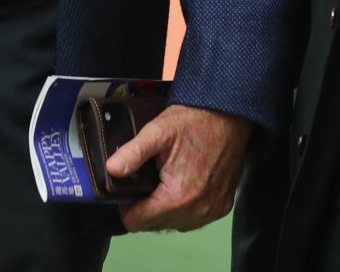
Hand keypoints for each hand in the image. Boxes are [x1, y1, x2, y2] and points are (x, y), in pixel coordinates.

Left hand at [106, 104, 251, 232]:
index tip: (129, 190)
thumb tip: (111, 170)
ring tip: (165, 181)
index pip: (137, 222)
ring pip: (175, 224)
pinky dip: (185, 208)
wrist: (228, 114)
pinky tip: (184, 185)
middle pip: (155, 225)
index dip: (127, 207)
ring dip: (166, 209)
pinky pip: (194, 218)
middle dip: (147, 207)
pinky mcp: (222, 207)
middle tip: (149, 180)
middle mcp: (197, 211)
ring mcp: (212, 211)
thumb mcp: (157, 131)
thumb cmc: (194, 121)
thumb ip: (132, 153)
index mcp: (177, 197)